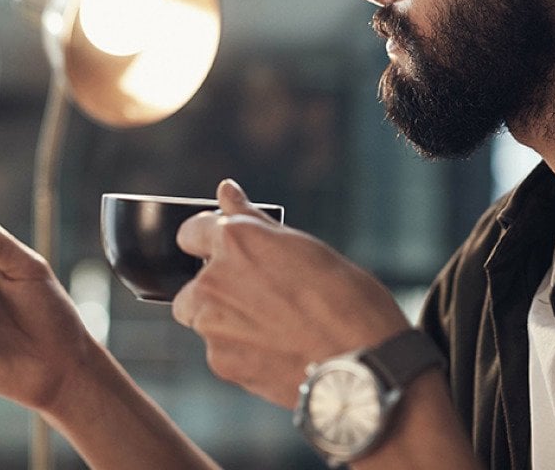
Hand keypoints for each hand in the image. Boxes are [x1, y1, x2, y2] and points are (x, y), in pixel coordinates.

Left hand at [172, 179, 410, 407]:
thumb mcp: (305, 247)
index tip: (227, 251)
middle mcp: (213, 280)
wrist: (363, 364)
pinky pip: (221, 350)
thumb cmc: (347, 300)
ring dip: (228, 321)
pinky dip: (242, 350)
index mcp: (234, 240)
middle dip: (216, 289)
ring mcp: (212, 325)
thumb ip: (256, 224)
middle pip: (191, 284)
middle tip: (261, 297)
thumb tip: (226, 192)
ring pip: (204, 320)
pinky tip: (278, 350)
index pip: (191, 232)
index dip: (210, 241)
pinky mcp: (221, 362)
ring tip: (276, 328)